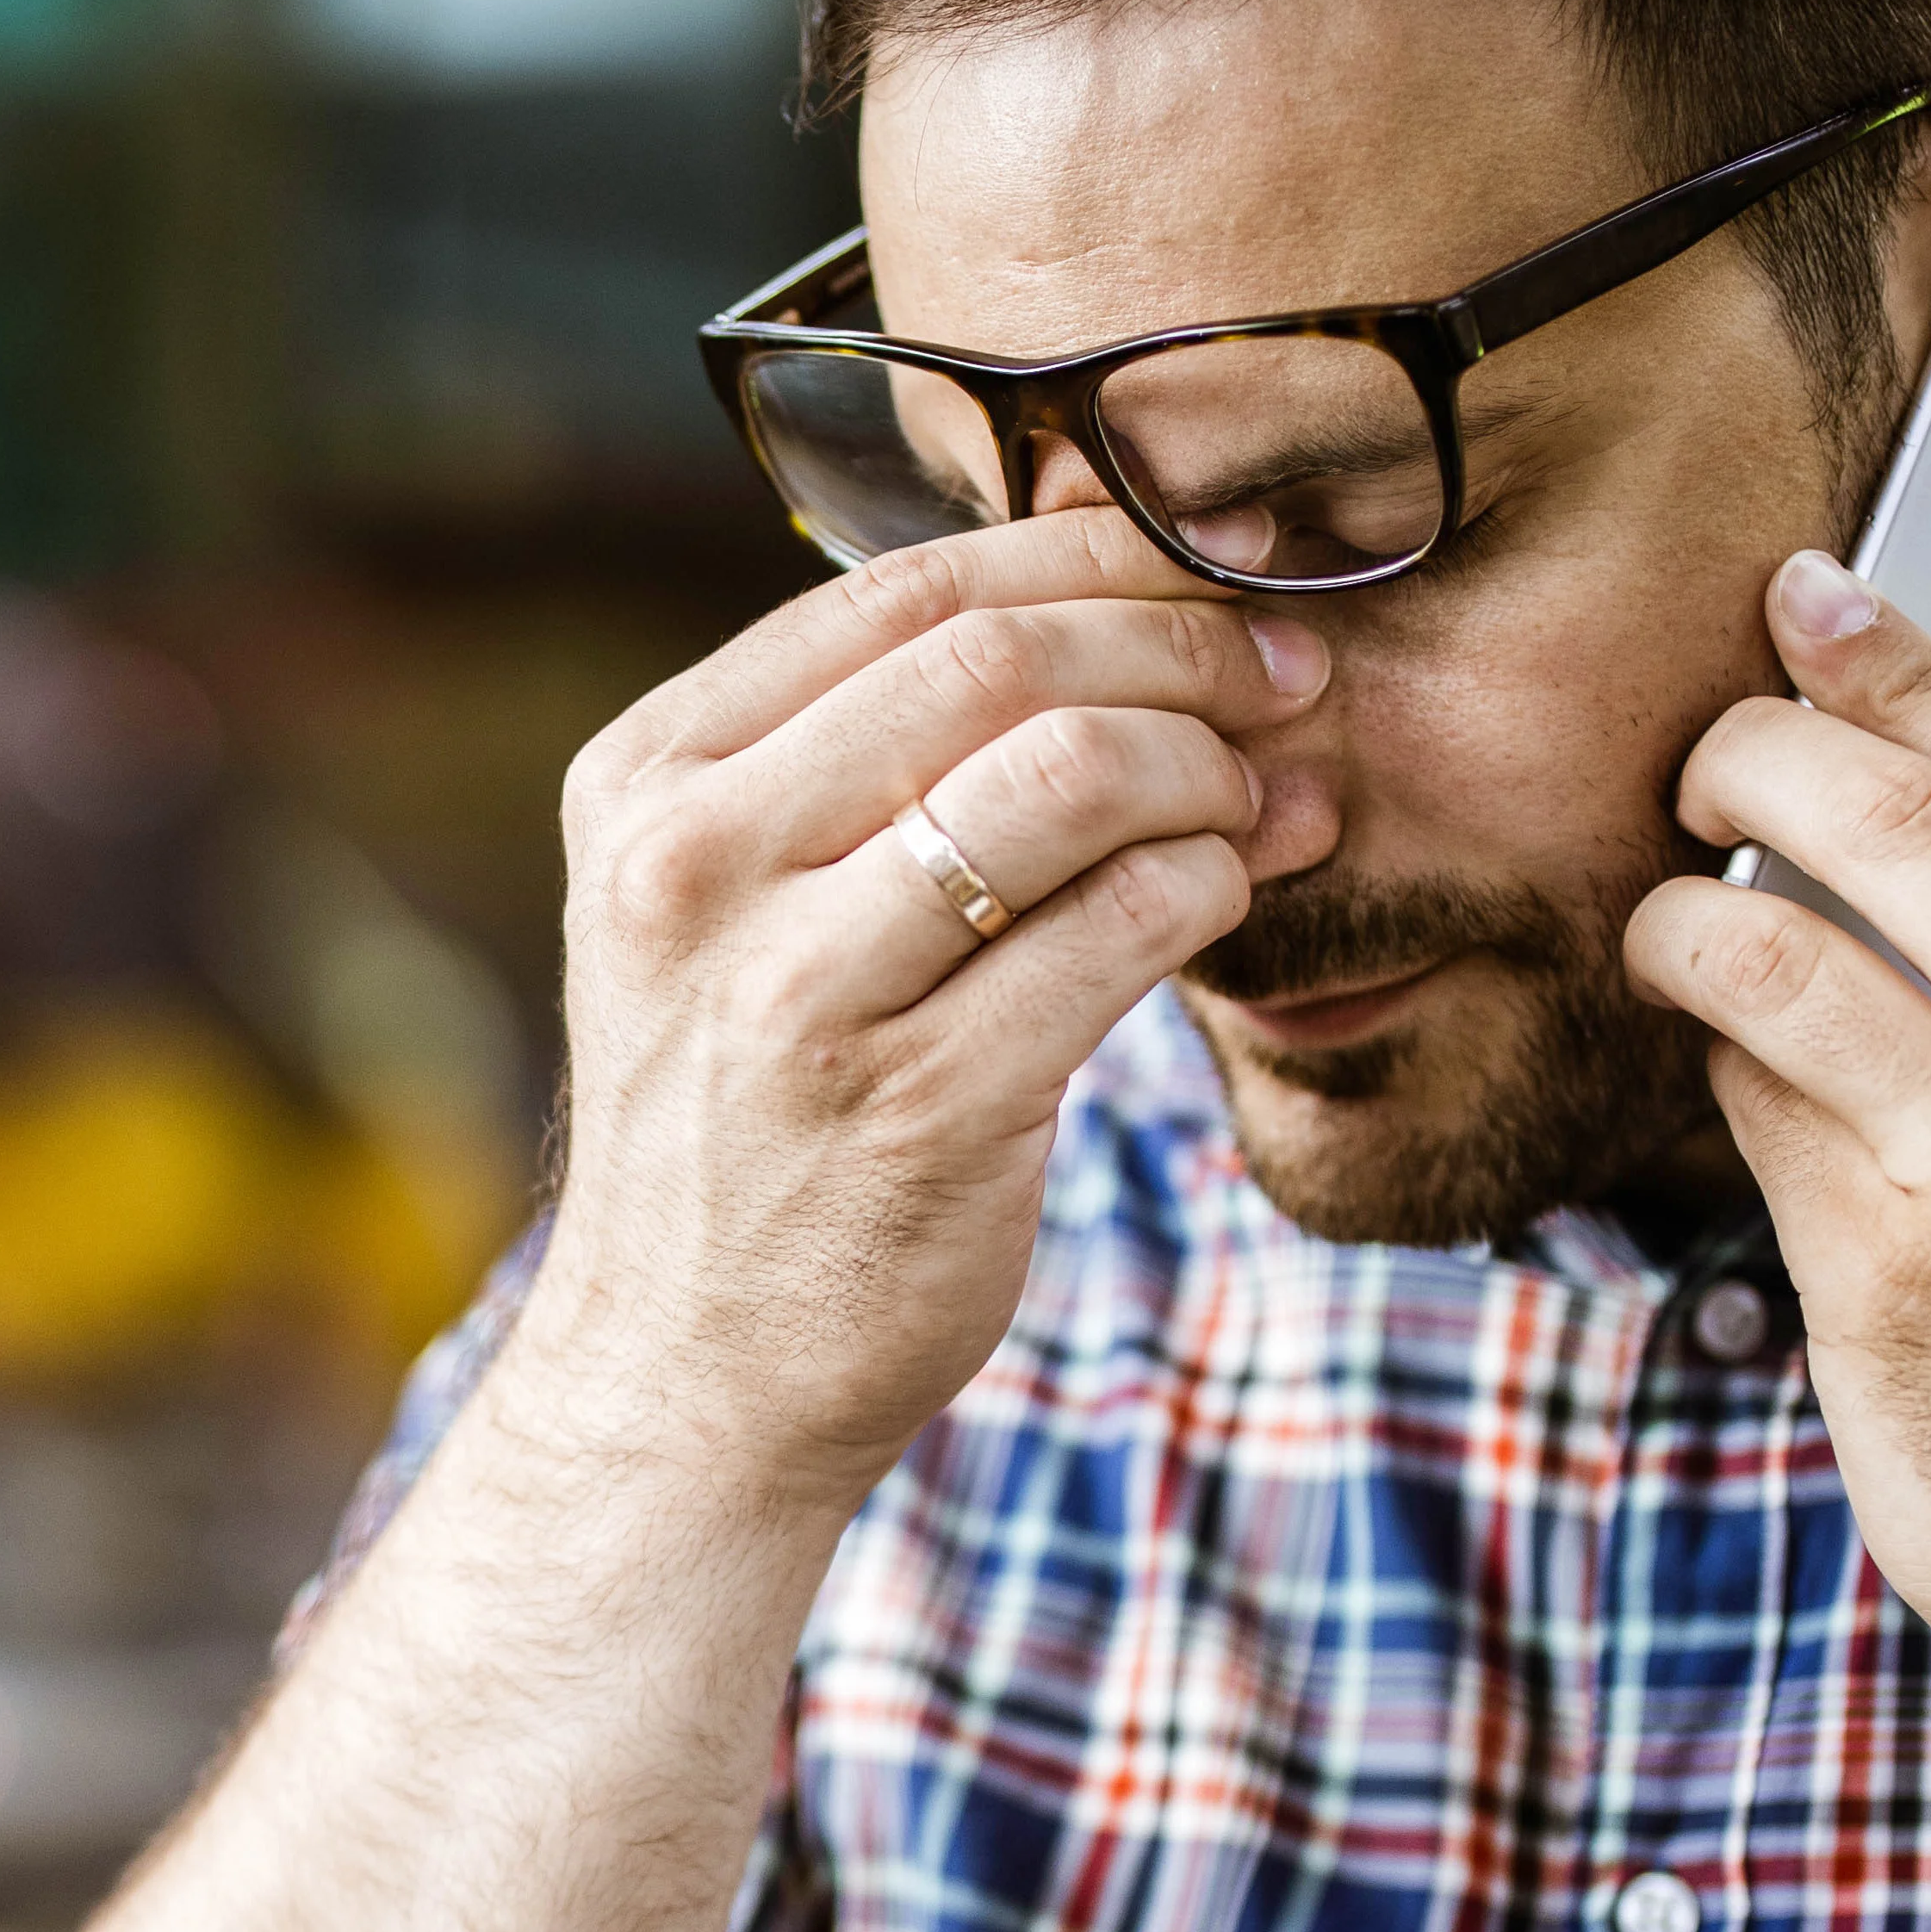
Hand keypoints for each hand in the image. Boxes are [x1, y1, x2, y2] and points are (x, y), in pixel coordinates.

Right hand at [513, 514, 1323, 1511]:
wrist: (685, 1377)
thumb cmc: (741, 1118)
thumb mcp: (719, 911)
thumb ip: (852, 760)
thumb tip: (1112, 601)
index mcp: (646, 787)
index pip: (899, 593)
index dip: (1089, 554)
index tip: (1206, 572)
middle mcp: (700, 873)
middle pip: (998, 661)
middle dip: (1180, 646)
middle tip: (1284, 679)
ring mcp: (804, 997)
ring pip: (1072, 777)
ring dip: (1209, 766)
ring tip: (1262, 797)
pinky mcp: (924, 1111)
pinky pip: (1125, 929)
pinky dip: (1211, 884)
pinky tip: (1232, 890)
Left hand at [1626, 554, 1930, 1763]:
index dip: (1901, 661)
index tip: (1808, 599)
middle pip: (1885, 812)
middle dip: (1757, 755)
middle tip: (1704, 759)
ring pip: (1772, 948)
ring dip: (1689, 920)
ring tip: (1678, 930)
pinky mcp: (1889, 1268)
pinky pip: (1746, 1100)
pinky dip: (1716, 1061)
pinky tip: (1724, 1065)